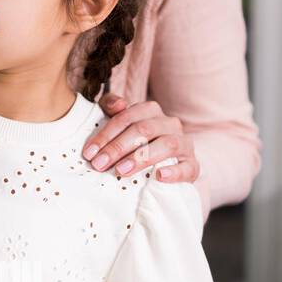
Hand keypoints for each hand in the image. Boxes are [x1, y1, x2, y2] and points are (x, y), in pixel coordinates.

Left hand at [83, 94, 197, 181]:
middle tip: (99, 164)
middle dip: (117, 148)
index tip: (89, 153)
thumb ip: (111, 106)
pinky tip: (159, 176)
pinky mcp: (192, 165)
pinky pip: (188, 167)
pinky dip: (174, 172)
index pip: (126, 118)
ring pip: (166, 145)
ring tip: (121, 170)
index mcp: (150, 111)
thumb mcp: (119, 122)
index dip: (105, 135)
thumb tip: (118, 104)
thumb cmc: (135, 141)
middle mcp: (169, 124)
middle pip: (143, 130)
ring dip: (141, 158)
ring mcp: (184, 143)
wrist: (165, 163)